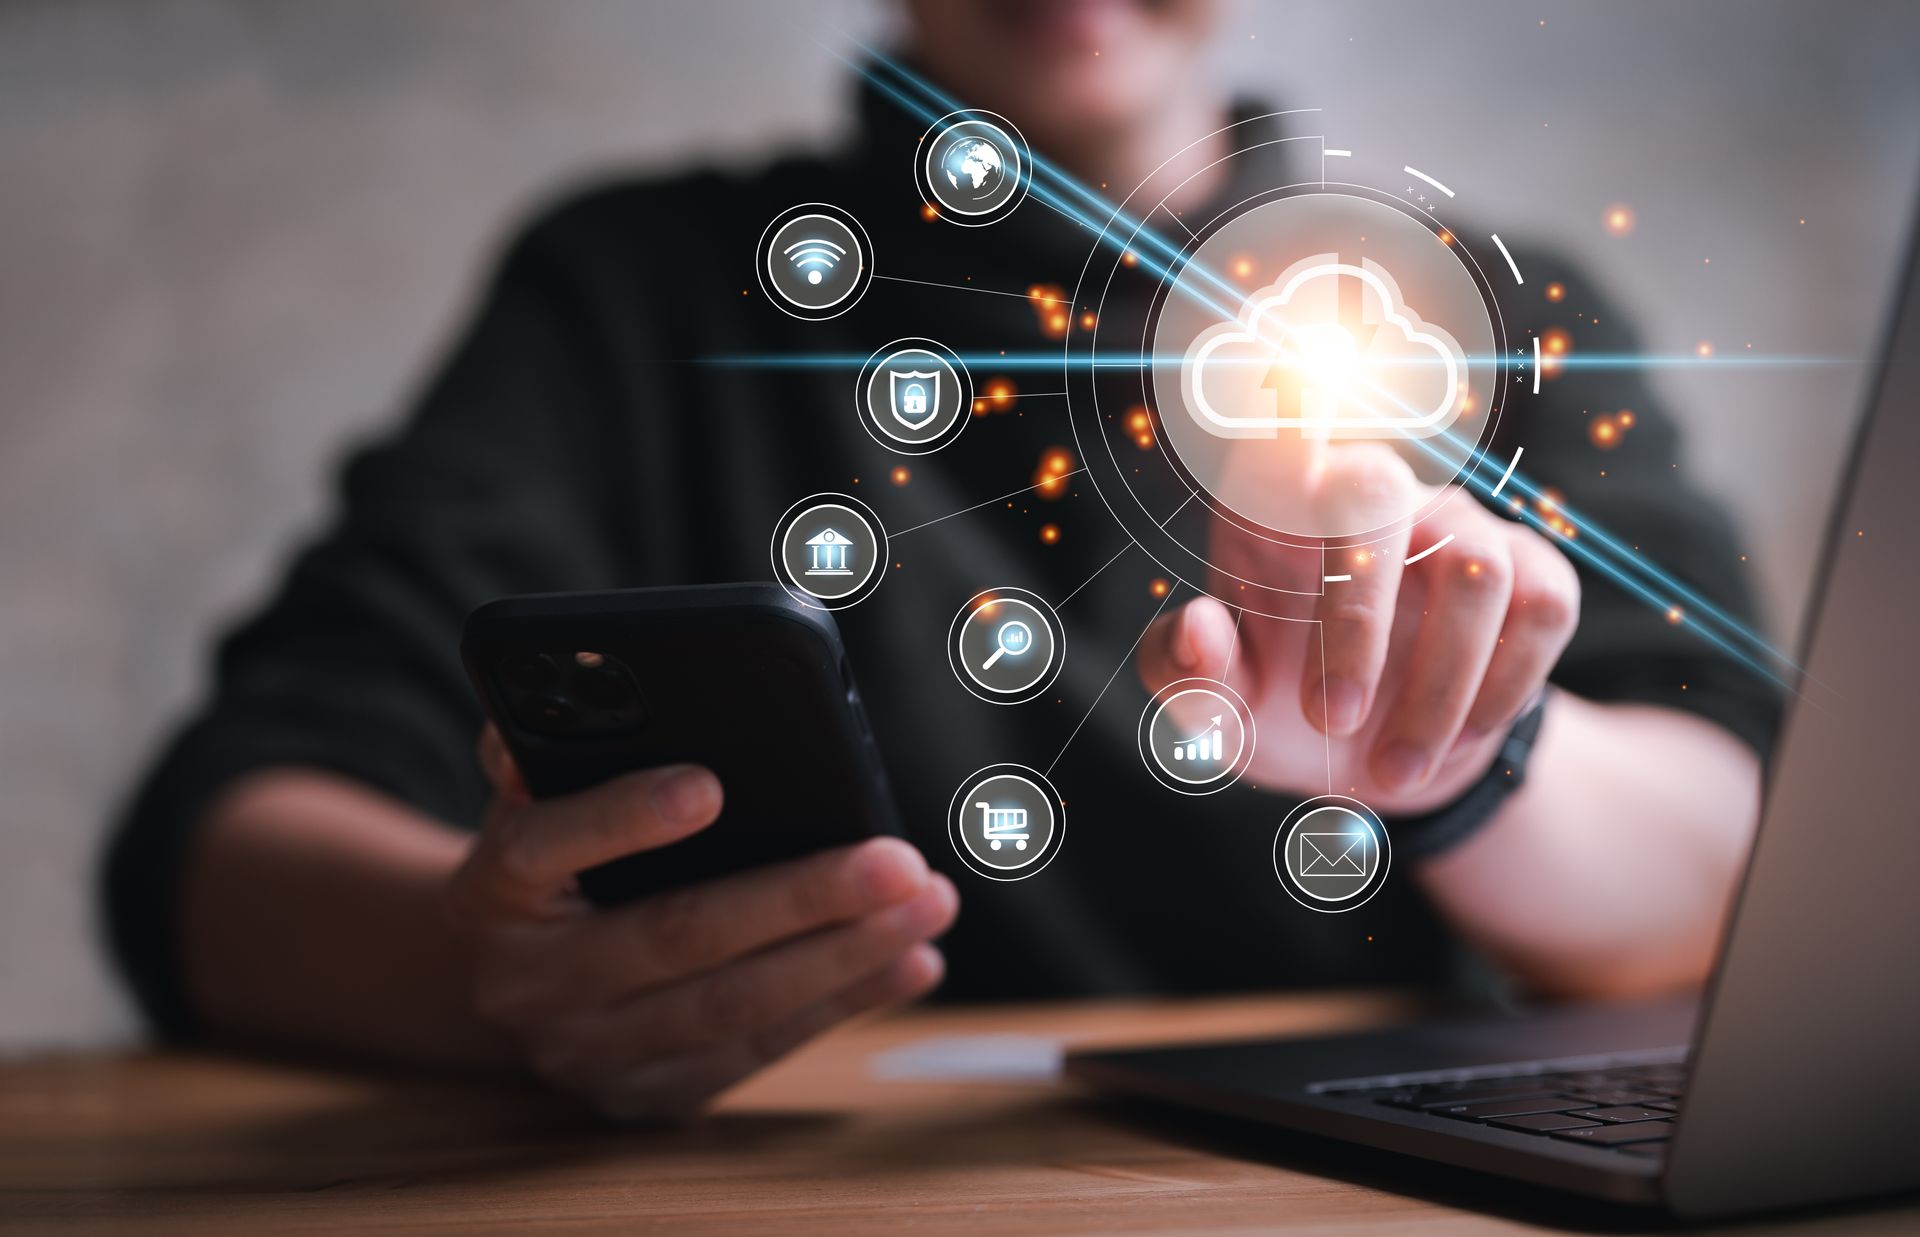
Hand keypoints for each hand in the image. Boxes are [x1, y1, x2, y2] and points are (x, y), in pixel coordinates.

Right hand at [443, 726, 956, 1120]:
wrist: (490, 982)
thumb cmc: (544, 860)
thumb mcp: (527, 799)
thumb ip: (549, 742)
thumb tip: (591, 678)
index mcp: (494, 886)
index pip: (546, 845)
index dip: (622, 817)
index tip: (707, 784)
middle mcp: (532, 981)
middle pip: (675, 936)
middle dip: (799, 897)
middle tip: (899, 860)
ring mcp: (587, 1052)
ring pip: (730, 1007)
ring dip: (844, 957)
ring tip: (928, 904)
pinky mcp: (644, 1097)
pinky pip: (756, 1054)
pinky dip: (842, 1005)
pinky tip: (911, 962)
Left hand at [1138, 442, 1579, 813]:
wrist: (1374, 763)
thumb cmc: (1277, 707)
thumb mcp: (1218, 709)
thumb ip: (1185, 672)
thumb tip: (1198, 628)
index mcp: (1274, 507)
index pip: (1272, 433)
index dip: (1280, 423)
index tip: (1285, 443)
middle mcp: (1370, 492)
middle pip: (1376, 494)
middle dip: (1357, 618)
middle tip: (1326, 721)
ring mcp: (1457, 526)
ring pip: (1474, 571)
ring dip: (1435, 689)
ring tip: (1391, 772)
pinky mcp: (1531, 572)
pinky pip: (1540, 608)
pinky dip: (1503, 684)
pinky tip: (1464, 736)